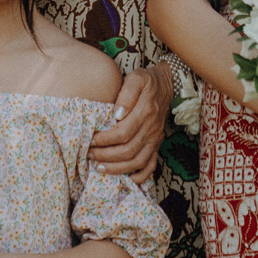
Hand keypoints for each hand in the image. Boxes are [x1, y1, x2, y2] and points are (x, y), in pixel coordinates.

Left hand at [90, 63, 171, 183]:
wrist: (167, 83)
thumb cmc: (147, 80)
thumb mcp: (137, 78)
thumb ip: (127, 93)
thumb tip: (117, 114)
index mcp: (146, 112)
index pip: (123, 133)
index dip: (105, 140)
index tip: (90, 140)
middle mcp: (151, 129)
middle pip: (128, 150)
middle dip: (106, 156)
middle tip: (90, 155)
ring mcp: (155, 138)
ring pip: (137, 162)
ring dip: (117, 168)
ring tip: (99, 167)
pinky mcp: (157, 144)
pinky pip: (151, 165)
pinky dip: (140, 176)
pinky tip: (126, 179)